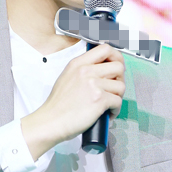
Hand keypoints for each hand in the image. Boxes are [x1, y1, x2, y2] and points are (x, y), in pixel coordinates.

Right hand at [20, 44, 124, 160]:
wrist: (51, 121)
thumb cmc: (57, 105)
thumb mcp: (66, 77)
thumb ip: (83, 69)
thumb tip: (102, 70)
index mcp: (78, 64)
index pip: (105, 49)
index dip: (116, 57)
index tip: (117, 66)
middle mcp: (86, 71)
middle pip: (118, 67)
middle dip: (120, 80)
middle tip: (114, 89)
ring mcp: (93, 85)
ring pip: (121, 86)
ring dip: (118, 97)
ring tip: (108, 104)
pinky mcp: (99, 99)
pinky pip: (118, 102)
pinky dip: (115, 110)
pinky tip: (106, 114)